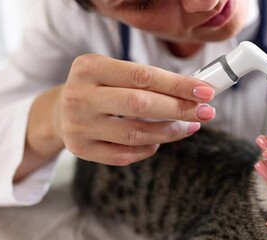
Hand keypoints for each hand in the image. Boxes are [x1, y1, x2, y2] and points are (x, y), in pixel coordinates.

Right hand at [58, 54, 214, 164]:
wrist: (60, 111)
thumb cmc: (100, 88)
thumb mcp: (115, 72)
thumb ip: (149, 80)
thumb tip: (196, 93)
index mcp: (89, 67)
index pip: (142, 75)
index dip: (178, 85)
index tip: (206, 92)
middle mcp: (79, 96)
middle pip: (140, 104)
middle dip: (179, 109)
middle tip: (206, 112)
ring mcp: (78, 125)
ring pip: (136, 134)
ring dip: (170, 132)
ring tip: (189, 126)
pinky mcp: (81, 149)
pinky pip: (125, 155)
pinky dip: (150, 148)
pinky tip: (161, 139)